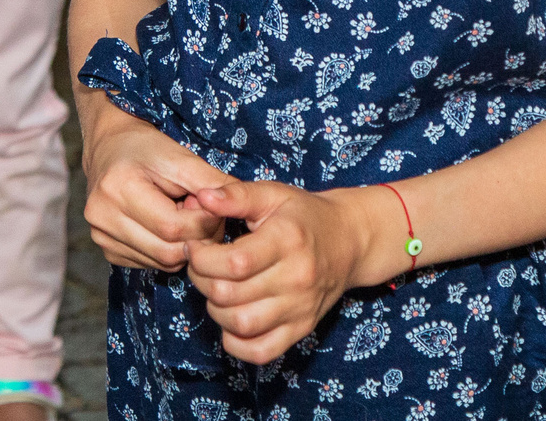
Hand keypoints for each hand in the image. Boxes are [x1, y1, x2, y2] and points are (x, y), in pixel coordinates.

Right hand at [80, 104, 233, 270]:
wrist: (110, 148)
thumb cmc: (146, 147)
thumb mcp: (180, 155)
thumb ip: (210, 182)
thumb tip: (238, 206)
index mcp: (117, 188)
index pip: (173, 227)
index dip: (204, 221)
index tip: (214, 205)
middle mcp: (102, 217)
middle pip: (167, 251)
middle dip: (196, 237)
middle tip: (203, 212)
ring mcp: (101, 237)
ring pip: (161, 262)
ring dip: (183, 245)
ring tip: (184, 214)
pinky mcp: (107, 250)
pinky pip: (150, 263)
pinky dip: (168, 249)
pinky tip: (167, 225)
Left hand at [185, 180, 381, 363]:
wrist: (350, 240)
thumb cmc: (305, 214)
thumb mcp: (273, 194)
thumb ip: (236, 195)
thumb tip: (202, 197)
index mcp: (287, 240)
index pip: (234, 263)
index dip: (201, 258)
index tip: (195, 247)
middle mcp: (296, 278)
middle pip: (230, 295)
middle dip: (202, 280)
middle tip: (202, 265)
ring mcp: (300, 308)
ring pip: (241, 325)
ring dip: (215, 309)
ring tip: (217, 288)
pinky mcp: (302, 328)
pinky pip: (260, 351)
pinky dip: (236, 342)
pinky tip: (232, 318)